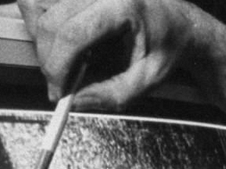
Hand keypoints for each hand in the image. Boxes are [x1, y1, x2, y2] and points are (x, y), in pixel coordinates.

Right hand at [18, 0, 211, 109]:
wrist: (182, 25)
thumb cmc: (170, 48)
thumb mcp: (148, 79)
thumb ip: (113, 94)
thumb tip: (77, 102)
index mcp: (123, 7)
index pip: (73, 34)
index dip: (58, 66)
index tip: (58, 92)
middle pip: (52, 22)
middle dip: (49, 59)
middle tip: (60, 86)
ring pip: (42, 9)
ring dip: (46, 42)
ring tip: (66, 63)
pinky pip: (46, 1)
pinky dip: (46, 24)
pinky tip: (63, 42)